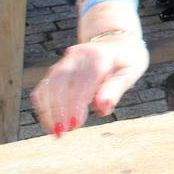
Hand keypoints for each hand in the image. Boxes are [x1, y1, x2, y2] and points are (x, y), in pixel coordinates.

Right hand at [29, 33, 148, 136]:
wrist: (115, 41)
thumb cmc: (126, 59)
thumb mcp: (130, 72)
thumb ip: (115, 89)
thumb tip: (103, 109)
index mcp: (99, 55)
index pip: (83, 80)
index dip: (76, 103)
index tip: (75, 124)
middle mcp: (78, 55)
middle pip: (62, 83)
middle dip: (59, 109)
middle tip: (62, 132)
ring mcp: (65, 61)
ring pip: (49, 85)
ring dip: (49, 110)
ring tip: (55, 132)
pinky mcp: (57, 68)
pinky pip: (44, 86)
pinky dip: (43, 106)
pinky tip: (49, 122)